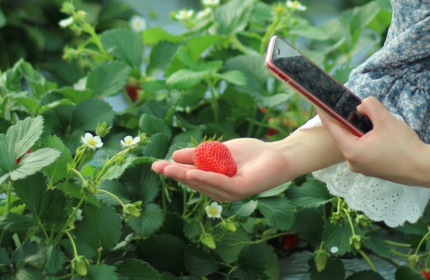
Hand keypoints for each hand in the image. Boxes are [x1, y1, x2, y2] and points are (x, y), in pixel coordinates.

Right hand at [151, 138, 291, 200]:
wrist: (276, 155)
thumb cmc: (249, 153)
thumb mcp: (218, 151)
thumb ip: (199, 154)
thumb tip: (174, 155)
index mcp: (212, 181)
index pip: (189, 175)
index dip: (173, 170)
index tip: (156, 164)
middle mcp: (218, 190)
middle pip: (193, 181)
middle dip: (174, 174)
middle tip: (155, 166)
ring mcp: (229, 192)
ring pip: (203, 183)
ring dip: (185, 176)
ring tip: (168, 169)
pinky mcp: (240, 190)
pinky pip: (220, 183)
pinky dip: (205, 178)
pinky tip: (192, 174)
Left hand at [318, 96, 429, 185]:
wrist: (423, 168)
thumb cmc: (404, 146)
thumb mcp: (386, 120)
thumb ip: (370, 106)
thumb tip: (360, 106)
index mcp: (351, 151)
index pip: (332, 129)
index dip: (325, 115)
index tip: (318, 104)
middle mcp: (352, 162)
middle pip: (345, 136)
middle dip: (350, 122)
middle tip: (360, 111)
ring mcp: (361, 168)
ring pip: (355, 143)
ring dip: (362, 132)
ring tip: (377, 125)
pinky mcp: (370, 170)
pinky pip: (363, 151)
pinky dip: (368, 141)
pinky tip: (381, 137)